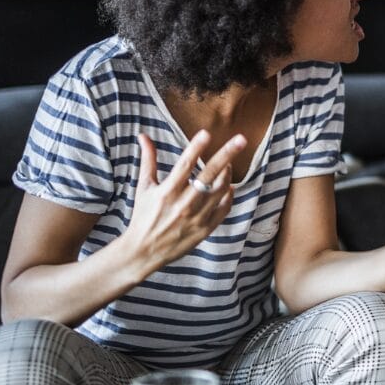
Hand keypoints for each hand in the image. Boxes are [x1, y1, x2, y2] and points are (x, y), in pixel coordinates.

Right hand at [120, 130, 242, 276]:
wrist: (144, 251)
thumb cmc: (143, 215)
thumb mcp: (144, 187)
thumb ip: (148, 160)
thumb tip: (143, 136)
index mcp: (167, 192)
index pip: (185, 165)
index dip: (196, 148)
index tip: (207, 133)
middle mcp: (183, 205)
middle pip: (209, 175)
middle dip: (226, 155)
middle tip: (241, 139)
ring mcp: (196, 218)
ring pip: (220, 190)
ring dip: (227, 173)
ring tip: (228, 163)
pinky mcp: (205, 229)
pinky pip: (224, 208)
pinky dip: (229, 195)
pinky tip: (228, 186)